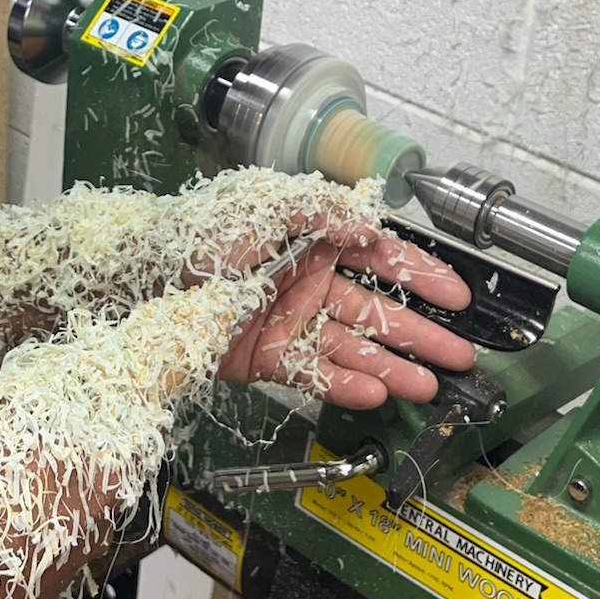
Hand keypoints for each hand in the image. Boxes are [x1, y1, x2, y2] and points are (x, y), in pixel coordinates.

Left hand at [215, 221, 473, 408]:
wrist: (140, 277)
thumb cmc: (195, 233)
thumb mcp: (265, 205)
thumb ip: (323, 209)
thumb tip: (372, 225)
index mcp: (311, 240)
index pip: (378, 259)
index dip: (420, 277)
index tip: (456, 298)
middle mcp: (307, 281)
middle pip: (375, 310)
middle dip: (420, 333)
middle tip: (459, 356)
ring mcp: (289, 322)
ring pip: (352, 347)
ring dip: (391, 366)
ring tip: (428, 386)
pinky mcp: (267, 358)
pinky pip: (314, 373)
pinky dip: (344, 385)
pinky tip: (375, 393)